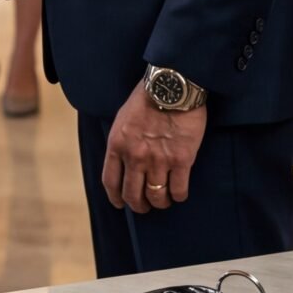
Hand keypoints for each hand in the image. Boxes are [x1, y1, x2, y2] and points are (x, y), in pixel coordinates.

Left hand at [103, 88, 206, 213]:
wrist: (172, 86)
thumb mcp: (122, 119)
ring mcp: (158, 161)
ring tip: (164, 200)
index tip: (121, 203)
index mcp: (117, 146)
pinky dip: (178, 196)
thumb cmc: (147, 98)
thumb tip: (124, 159)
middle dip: (139, 206)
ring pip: (156, 197)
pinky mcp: (181, 160)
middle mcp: (135, 157)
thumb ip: (121, 141)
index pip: (111, 182)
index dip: (116, 198)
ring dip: (160, 202)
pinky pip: (178, 190)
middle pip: (133, 195)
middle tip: (145, 207)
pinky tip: (179, 193)